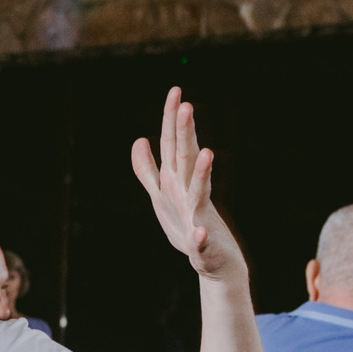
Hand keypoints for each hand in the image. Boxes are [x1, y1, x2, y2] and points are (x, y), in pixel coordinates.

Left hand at [131, 88, 242, 282]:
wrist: (214, 261)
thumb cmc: (186, 225)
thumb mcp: (160, 195)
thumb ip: (147, 170)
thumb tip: (139, 140)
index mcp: (176, 180)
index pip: (173, 144)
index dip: (171, 119)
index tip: (176, 90)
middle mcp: (188, 193)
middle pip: (185, 160)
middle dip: (186, 134)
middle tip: (187, 106)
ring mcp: (197, 217)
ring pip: (199, 192)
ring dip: (202, 174)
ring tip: (207, 153)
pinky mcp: (202, 243)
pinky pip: (200, 239)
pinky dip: (200, 236)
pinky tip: (200, 232)